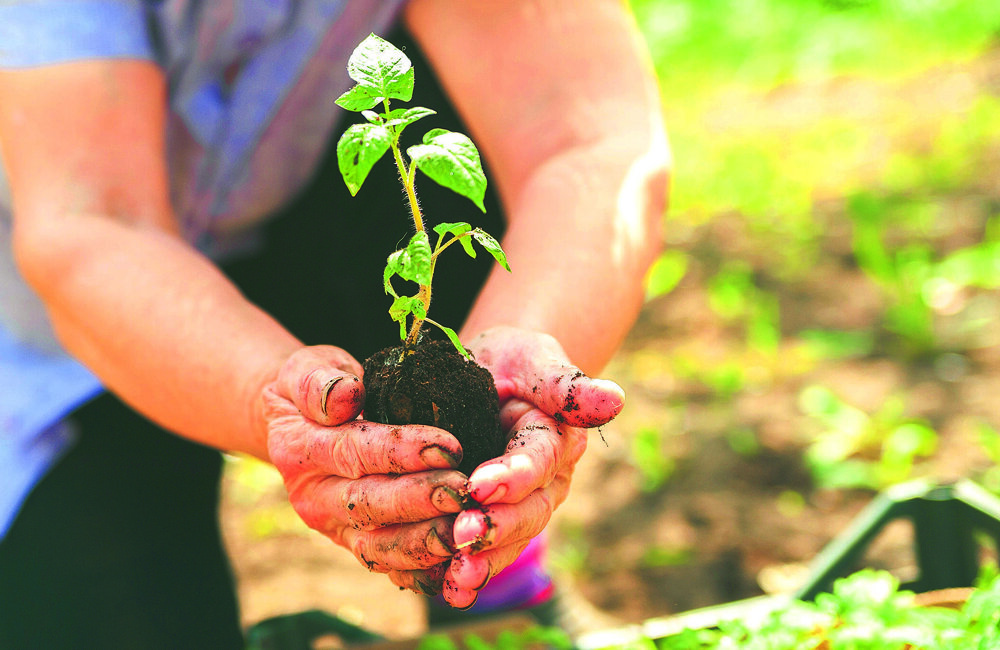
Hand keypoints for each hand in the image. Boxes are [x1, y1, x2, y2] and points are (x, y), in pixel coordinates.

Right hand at [263, 345, 468, 593]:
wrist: (300, 426)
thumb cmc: (316, 389)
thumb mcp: (307, 368)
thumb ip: (319, 381)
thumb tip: (346, 396)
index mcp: (299, 450)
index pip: (354, 451)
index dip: (402, 451)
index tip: (449, 446)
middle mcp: (312, 497)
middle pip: (369, 504)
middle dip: (420, 500)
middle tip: (464, 491)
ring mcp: (334, 528)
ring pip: (379, 547)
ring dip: (424, 543)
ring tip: (466, 530)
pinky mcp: (356, 544)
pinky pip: (389, 566)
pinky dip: (422, 570)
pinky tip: (457, 562)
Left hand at [439, 326, 624, 607]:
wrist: (492, 376)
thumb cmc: (514, 361)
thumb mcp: (535, 359)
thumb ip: (565, 383)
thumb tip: (613, 400)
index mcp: (556, 439)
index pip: (539, 461)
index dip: (513, 476)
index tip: (480, 486)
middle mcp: (546, 481)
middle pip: (529, 512)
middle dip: (496, 526)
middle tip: (462, 534)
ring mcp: (522, 507)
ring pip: (510, 541)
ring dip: (484, 561)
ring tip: (457, 576)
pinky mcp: (494, 522)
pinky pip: (486, 554)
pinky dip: (465, 574)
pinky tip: (445, 589)